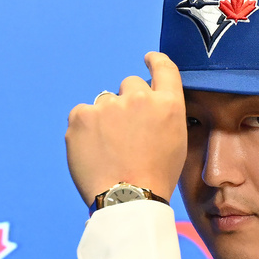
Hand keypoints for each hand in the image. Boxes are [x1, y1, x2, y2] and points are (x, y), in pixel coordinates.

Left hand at [66, 52, 186, 206]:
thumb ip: (164, 114)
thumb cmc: (155, 177)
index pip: (164, 67)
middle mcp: (139, 97)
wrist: (128, 199)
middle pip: (130, 84)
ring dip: (105, 117)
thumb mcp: (177, 142)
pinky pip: (82, 115)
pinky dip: (85, 130)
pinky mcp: (81, 116)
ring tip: (109, 149)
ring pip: (104, 102)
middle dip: (127, 102)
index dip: (154, 60)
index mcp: (168, 104)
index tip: (148, 59)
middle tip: (126, 132)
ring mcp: (108, 105)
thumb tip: (149, 104)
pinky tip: (93, 151)